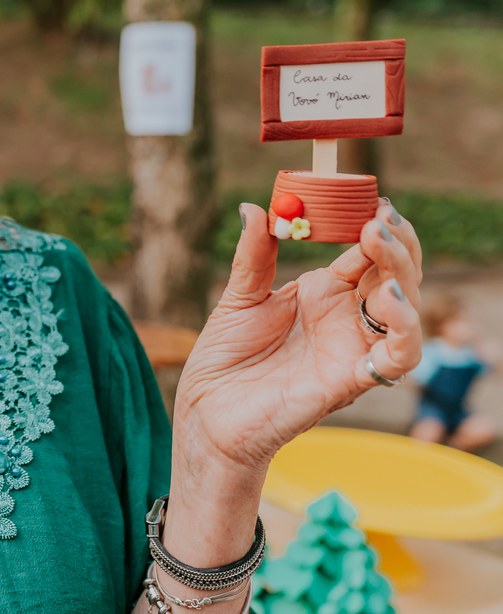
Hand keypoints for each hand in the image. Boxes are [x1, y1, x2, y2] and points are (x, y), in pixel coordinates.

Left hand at [174, 198, 423, 477]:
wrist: (207, 411)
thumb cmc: (224, 359)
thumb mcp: (238, 298)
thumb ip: (253, 255)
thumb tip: (254, 207)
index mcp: (325, 292)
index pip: (368, 252)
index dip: (376, 227)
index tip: (373, 202)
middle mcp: (346, 318)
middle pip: (396, 276)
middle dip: (396, 245)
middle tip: (377, 221)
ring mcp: (352, 348)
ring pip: (406, 312)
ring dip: (404, 278)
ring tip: (380, 249)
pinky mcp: (350, 380)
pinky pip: (398, 358)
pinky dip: (405, 331)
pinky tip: (391, 303)